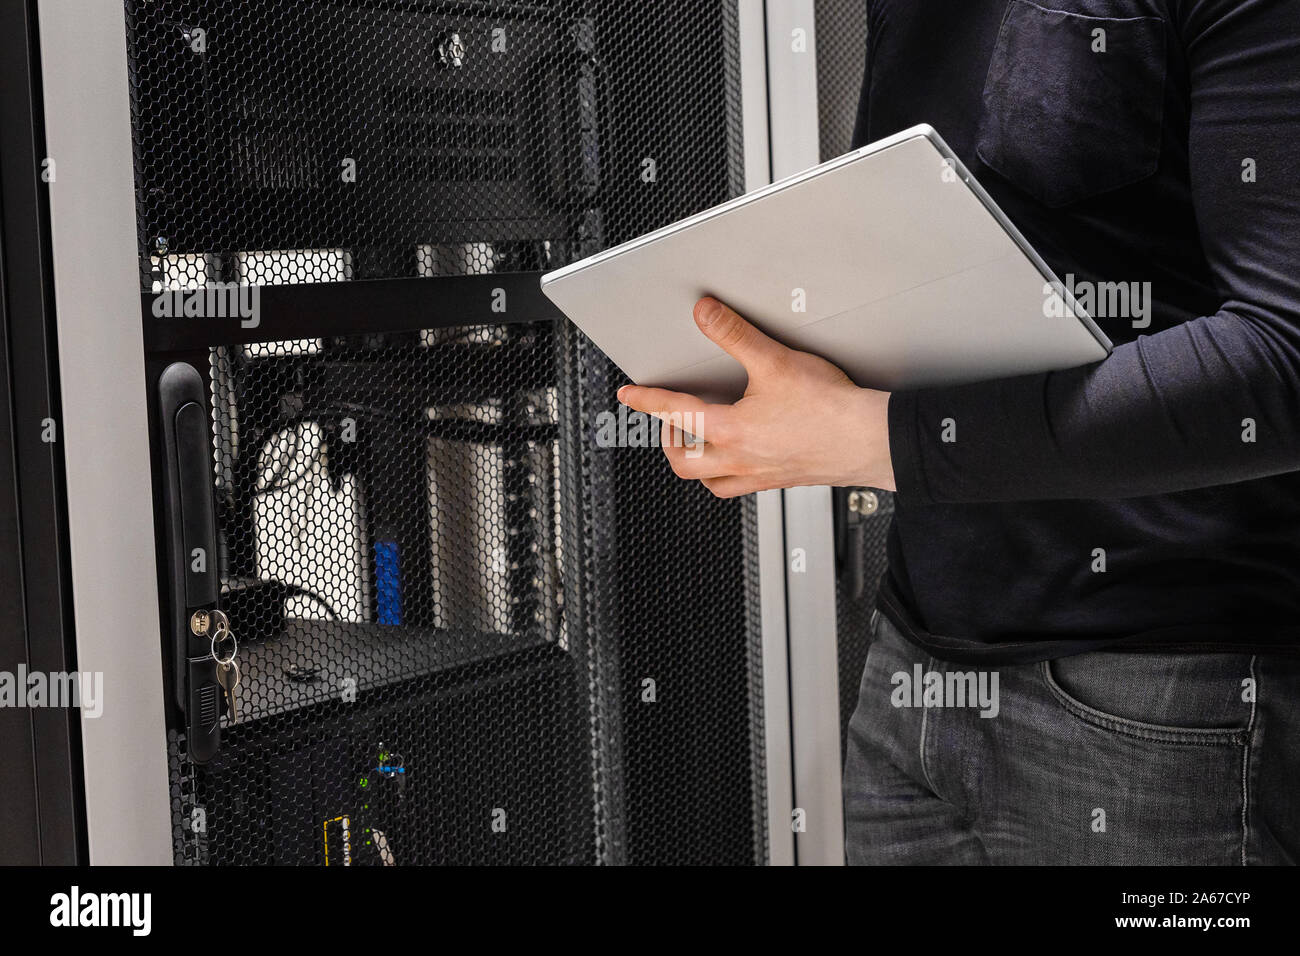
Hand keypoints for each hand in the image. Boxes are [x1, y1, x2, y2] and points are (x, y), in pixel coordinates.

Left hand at [617, 297, 895, 497]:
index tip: (629, 395)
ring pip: (710, 483)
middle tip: (668, 421)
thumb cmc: (831, 410)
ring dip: (695, 464)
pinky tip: (740, 459)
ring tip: (696, 443)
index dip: (646, 400)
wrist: (871, 441)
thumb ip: (735, 335)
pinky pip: (740, 487)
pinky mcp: (782, 480)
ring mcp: (761, 474)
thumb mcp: (776, 361)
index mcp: (731, 430)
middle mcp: (740, 459)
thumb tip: (706, 314)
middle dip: (669, 441)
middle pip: (684, 462)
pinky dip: (728, 475)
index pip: (675, 412)